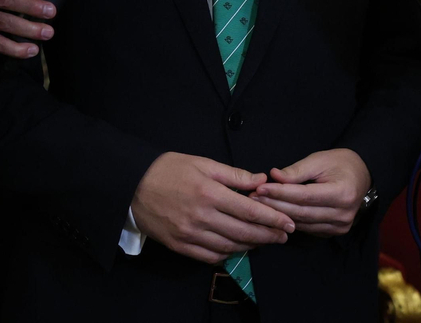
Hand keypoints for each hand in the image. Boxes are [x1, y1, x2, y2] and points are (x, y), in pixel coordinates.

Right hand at [130, 153, 294, 264]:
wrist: (132, 186)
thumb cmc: (168, 169)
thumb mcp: (202, 163)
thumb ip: (233, 174)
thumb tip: (260, 180)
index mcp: (210, 194)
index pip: (249, 211)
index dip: (273, 219)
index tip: (289, 223)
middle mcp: (202, 217)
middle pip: (243, 233)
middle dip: (268, 236)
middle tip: (284, 236)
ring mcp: (190, 235)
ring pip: (229, 247)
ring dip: (251, 246)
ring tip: (265, 241)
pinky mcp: (180, 246)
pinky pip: (210, 256)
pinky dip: (227, 254)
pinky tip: (237, 249)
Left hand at [250, 149, 370, 236]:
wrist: (362, 175)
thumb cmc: (340, 164)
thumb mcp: (319, 160)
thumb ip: (296, 171)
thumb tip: (273, 176)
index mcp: (341, 193)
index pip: (304, 196)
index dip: (280, 193)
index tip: (260, 188)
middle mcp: (342, 214)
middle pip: (301, 212)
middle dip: (274, 205)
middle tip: (253, 197)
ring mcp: (340, 226)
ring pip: (302, 223)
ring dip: (279, 214)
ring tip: (259, 205)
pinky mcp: (335, 232)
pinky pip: (307, 228)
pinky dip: (291, 220)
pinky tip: (275, 213)